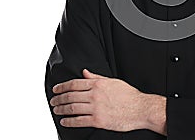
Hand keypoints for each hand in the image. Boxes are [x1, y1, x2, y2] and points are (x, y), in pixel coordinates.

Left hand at [50, 69, 165, 133]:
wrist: (140, 108)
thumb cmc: (129, 95)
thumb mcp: (113, 82)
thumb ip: (96, 77)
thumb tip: (85, 73)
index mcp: (98, 84)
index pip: (75, 83)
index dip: (62, 86)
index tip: (56, 89)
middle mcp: (95, 95)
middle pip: (70, 96)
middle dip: (59, 98)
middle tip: (53, 101)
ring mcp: (96, 108)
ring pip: (72, 108)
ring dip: (61, 109)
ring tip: (56, 110)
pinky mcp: (98, 121)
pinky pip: (79, 121)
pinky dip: (69, 121)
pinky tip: (64, 121)